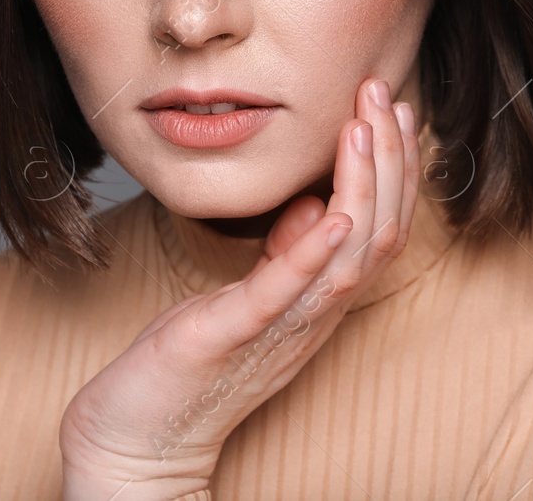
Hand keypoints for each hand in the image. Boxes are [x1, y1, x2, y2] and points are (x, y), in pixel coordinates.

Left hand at [58, 77, 421, 500]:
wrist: (136, 441)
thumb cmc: (188, 365)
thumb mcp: (247, 295)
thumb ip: (285, 254)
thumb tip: (311, 203)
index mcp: (317, 301)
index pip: (380, 225)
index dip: (396, 166)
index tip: (396, 108)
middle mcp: (313, 316)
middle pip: (380, 232)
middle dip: (390, 158)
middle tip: (386, 93)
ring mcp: (278, 328)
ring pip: (349, 256)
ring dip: (363, 185)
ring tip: (363, 125)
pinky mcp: (232, 335)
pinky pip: (286, 294)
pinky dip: (314, 251)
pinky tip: (331, 213)